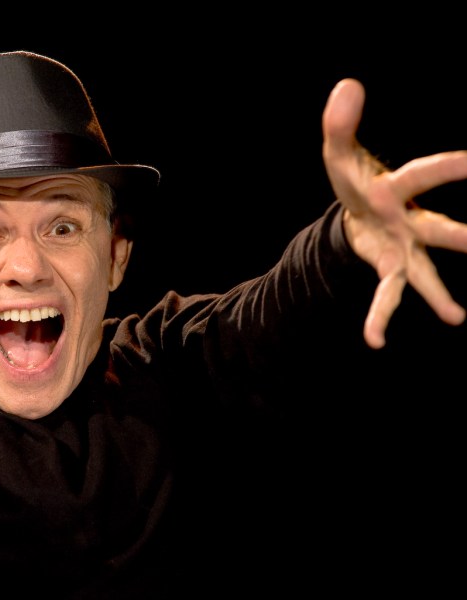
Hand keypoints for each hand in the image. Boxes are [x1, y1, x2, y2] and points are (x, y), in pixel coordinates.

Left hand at [322, 78, 466, 348]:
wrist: (354, 210)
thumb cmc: (355, 178)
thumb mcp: (338, 153)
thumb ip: (339, 123)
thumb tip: (347, 85)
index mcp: (396, 188)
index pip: (423, 175)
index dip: (449, 168)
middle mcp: (409, 221)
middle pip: (440, 230)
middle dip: (463, 237)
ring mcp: (403, 248)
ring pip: (425, 272)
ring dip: (438, 294)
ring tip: (455, 318)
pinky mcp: (388, 267)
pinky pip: (385, 296)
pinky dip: (378, 317)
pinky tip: (374, 342)